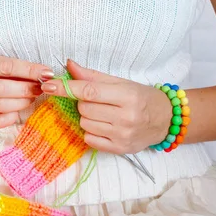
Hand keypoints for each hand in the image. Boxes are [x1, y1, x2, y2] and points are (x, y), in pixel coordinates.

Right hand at [0, 54, 54, 128]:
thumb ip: (14, 69)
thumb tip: (43, 75)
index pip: (5, 66)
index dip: (28, 70)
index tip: (47, 73)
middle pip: (0, 88)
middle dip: (25, 89)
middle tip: (40, 89)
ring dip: (20, 103)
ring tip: (31, 99)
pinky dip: (8, 119)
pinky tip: (17, 114)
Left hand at [41, 60, 171, 153]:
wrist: (166, 120)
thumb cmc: (141, 98)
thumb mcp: (120, 82)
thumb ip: (92, 76)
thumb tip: (68, 65)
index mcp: (127, 96)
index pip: (89, 91)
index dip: (66, 88)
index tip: (49, 85)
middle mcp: (126, 117)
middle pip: (84, 109)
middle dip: (84, 103)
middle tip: (98, 101)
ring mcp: (122, 135)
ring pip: (85, 124)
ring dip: (87, 118)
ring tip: (104, 114)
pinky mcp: (119, 149)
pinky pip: (90, 140)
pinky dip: (91, 132)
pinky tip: (104, 127)